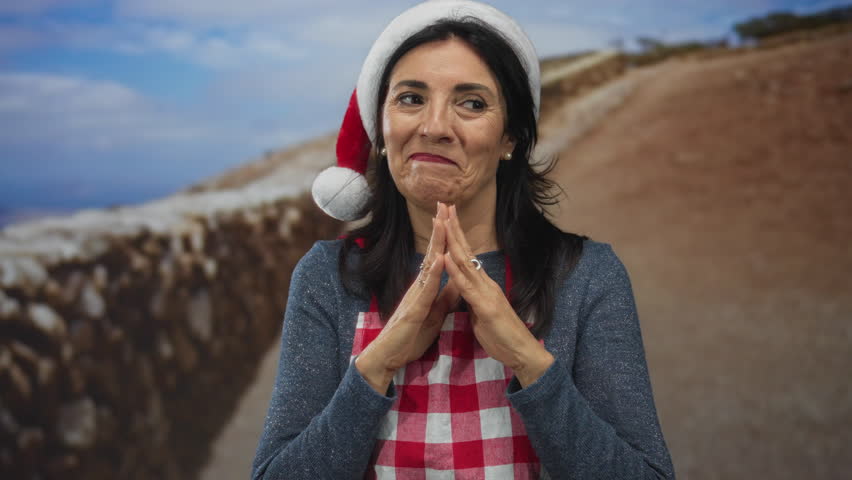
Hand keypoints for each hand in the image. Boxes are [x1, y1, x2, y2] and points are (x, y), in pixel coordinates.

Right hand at [356, 203, 459, 392]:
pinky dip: (435, 273)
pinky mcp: (414, 310)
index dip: (445, 236)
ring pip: (428, 265)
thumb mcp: (434, 314)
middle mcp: (419, 286)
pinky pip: (426, 289)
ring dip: (435, 243)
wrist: (389, 356)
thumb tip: (458, 282)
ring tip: (442, 221)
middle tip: (444, 203)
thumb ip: (444, 298)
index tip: (451, 215)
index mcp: (425, 288)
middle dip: (439, 229)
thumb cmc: (409, 337)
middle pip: (432, 252)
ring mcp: (415, 296)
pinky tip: (441, 259)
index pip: (437, 257)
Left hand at [442, 205, 553, 386]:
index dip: (455, 236)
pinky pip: (467, 286)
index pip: (466, 255)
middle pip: (466, 250)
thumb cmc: (502, 336)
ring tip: (443, 220)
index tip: (446, 216)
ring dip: (453, 240)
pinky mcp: (486, 306)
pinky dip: (455, 271)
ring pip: (466, 262)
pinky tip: (446, 257)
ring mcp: (486, 292)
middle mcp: (485, 283)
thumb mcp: (481, 314)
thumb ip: (472, 300)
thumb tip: (463, 292)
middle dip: (454, 227)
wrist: (522, 352)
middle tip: (444, 204)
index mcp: (482, 284)